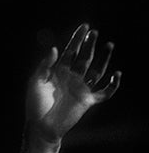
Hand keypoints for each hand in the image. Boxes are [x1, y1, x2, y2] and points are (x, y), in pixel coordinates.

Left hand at [26, 23, 121, 142]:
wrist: (41, 126)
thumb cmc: (35, 105)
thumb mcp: (36, 82)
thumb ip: (44, 65)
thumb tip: (55, 48)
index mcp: (58, 72)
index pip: (70, 52)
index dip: (77, 39)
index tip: (85, 26)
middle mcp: (71, 79)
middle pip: (84, 58)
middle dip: (89, 45)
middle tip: (94, 32)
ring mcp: (80, 89)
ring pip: (96, 71)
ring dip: (103, 59)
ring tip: (109, 45)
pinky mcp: (87, 101)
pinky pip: (104, 93)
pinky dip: (112, 85)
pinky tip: (117, 74)